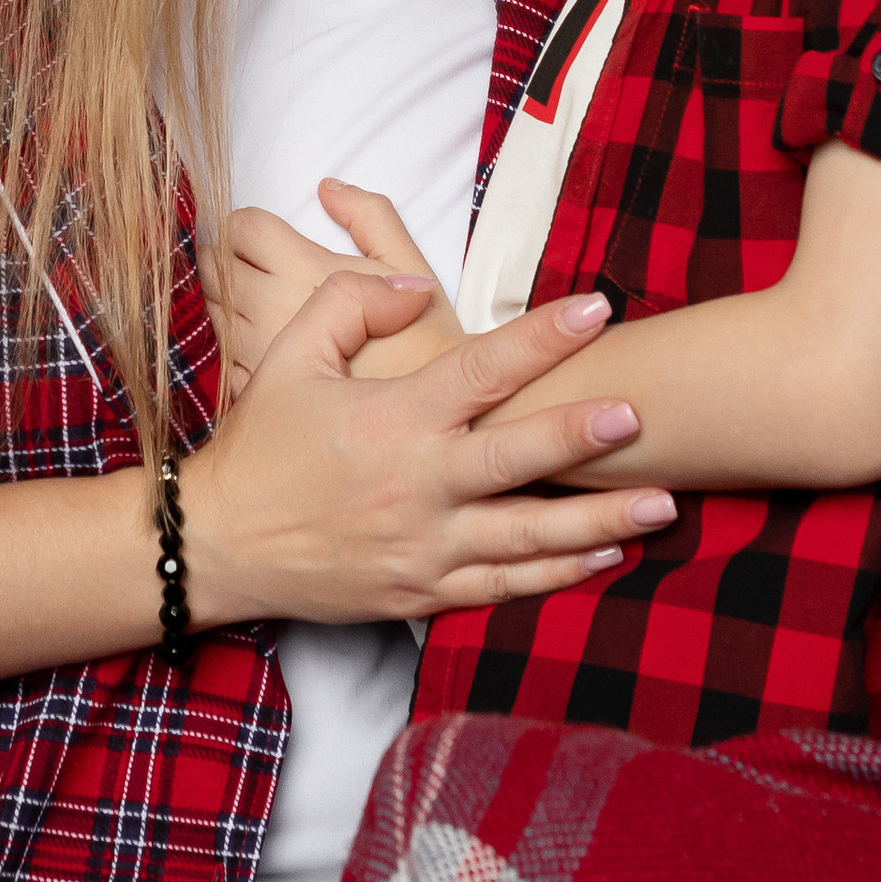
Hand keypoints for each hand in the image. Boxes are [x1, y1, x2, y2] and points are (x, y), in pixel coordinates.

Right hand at [183, 269, 675, 628]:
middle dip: (583, 436)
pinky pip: (503, 588)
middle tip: (640, 416)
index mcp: (392, 420)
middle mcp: (416, 486)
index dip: (541, 338)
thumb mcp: (290, 358)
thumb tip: (416, 288)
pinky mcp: (422, 593)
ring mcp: (424, 547)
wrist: (217, 546)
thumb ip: (352, 306)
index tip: (596, 310)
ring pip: (527, 537)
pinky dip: (559, 576)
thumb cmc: (260, 447)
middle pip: (517, 459)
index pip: (479, 370)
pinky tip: (605, 558)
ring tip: (663, 506)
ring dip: (599, 522)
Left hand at [204, 185, 464, 390]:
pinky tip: (266, 345)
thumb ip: (369, 214)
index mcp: (302, 270)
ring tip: (264, 303)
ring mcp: (254, 354)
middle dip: (229, 256)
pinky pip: (222, 355)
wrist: (433, 419)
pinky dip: (234, 342)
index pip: (240, 228)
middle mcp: (268, 310)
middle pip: (214, 265)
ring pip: (212, 310)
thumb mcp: (409, 263)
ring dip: (228, 299)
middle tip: (256, 263)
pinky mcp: (253, 393)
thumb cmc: (425, 341)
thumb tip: (327, 187)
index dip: (247, 224)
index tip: (263, 234)